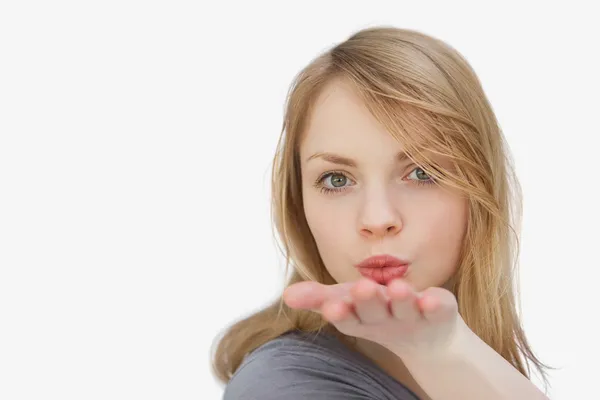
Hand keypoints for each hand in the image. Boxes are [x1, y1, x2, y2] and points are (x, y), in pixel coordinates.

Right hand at [283, 277, 466, 357]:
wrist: (427, 337)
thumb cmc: (378, 312)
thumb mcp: (346, 301)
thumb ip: (317, 297)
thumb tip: (286, 295)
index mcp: (362, 319)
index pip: (348, 318)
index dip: (341, 313)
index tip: (331, 306)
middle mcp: (387, 320)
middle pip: (376, 313)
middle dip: (368, 302)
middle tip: (362, 288)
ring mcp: (414, 317)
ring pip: (406, 309)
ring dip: (400, 300)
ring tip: (397, 287)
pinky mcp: (439, 312)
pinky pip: (439, 309)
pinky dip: (435, 304)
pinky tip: (430, 297)